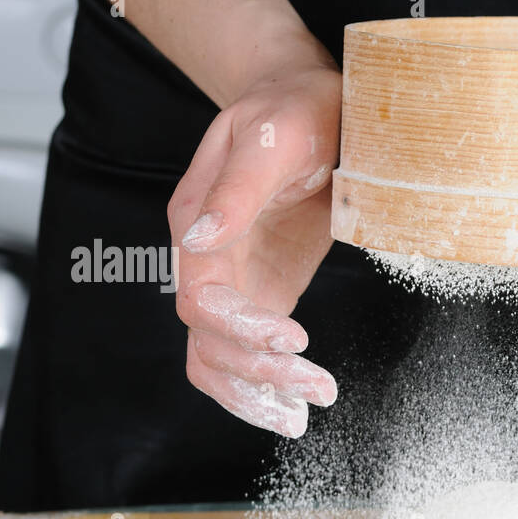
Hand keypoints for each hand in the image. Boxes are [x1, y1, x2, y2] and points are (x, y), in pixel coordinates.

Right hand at [168, 64, 341, 436]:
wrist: (310, 104)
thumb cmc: (292, 110)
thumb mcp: (272, 137)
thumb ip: (238, 189)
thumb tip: (201, 237)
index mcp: (197, 223)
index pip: (201, 301)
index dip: (242, 329)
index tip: (295, 340)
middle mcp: (205, 260)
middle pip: (209, 342)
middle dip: (260, 372)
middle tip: (320, 388)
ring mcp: (232, 281)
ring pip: (217, 359)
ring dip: (257, 393)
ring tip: (305, 414)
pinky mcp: (262, 291)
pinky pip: (245, 353)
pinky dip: (263, 385)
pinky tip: (293, 409)